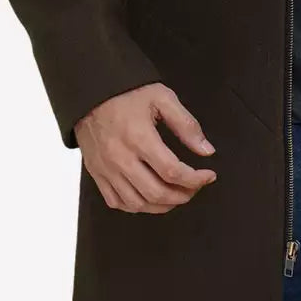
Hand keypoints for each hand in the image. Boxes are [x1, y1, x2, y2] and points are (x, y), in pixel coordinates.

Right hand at [75, 84, 216, 213]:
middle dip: (183, 196)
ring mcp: (106, 169)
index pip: (172, 172)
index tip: (208, 176)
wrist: (91, 93)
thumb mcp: (162, 99)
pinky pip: (116, 202)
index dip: (195, 179)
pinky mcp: (97, 173)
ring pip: (137, 204)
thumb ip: (186, 125)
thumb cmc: (127, 94)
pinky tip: (150, 198)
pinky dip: (137, 206)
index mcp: (139, 138)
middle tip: (195, 188)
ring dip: (162, 205)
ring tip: (177, 195)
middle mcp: (121, 158)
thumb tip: (206, 151)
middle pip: (156, 193)